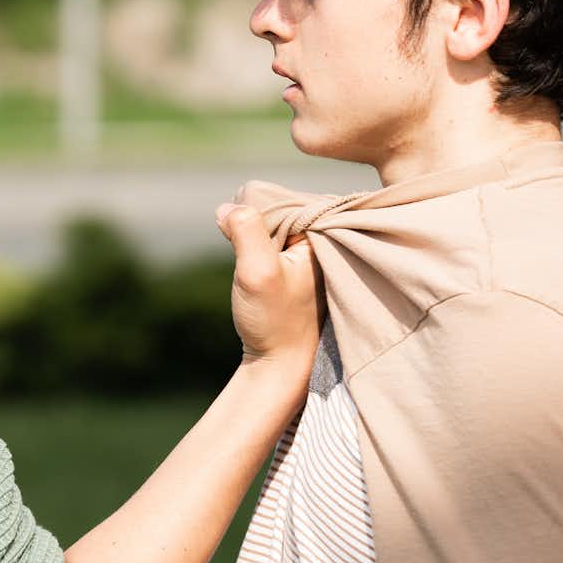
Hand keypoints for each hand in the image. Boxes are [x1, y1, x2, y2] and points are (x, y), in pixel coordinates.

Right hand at [219, 202, 319, 385]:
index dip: (256, 213)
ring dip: (258, 238)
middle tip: (255, 262)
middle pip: (282, 208)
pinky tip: (261, 273)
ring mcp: (321, 252)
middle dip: (257, 225)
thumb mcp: (257, 272)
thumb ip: (247, 231)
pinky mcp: (307, 264)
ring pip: (278, 224)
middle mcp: (334, 238)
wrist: (281, 364)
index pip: (285, 197)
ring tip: (259, 269)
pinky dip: (262, 249)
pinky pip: (279, 239)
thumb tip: (228, 206)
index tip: (247, 243)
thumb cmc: (275, 322)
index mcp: (333, 233)